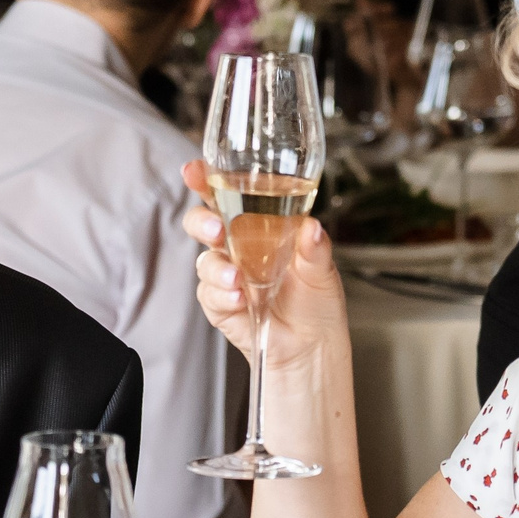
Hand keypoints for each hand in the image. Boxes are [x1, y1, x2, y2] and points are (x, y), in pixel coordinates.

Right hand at [183, 158, 348, 375]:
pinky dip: (222, 294)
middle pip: (203, 223)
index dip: (206, 180)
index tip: (195, 171)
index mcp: (259, 227)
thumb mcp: (323, 269)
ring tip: (237, 279)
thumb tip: (312, 227)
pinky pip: (209, 294)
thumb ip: (315, 247)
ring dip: (218, 268)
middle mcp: (238, 247)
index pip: (228, 196)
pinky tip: (239, 298)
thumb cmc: (316, 302)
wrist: (312, 346)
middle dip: (201, 222)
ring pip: (205, 261)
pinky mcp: (220, 304)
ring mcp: (227, 275)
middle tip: (216, 228)